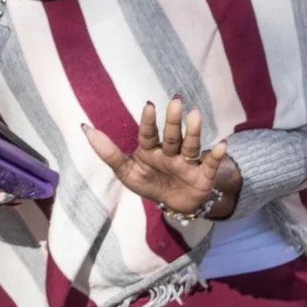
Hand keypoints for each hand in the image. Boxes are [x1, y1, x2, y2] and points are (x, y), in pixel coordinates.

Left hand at [82, 98, 237, 217]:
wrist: (173, 205)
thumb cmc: (148, 182)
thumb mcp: (125, 170)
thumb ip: (107, 151)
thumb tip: (84, 128)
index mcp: (150, 149)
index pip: (148, 134)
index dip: (148, 121)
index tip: (148, 105)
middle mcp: (170, 152)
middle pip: (171, 136)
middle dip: (173, 120)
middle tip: (176, 101)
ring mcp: (187, 162)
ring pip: (190, 145)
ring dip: (193, 131)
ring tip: (195, 114)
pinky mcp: (203, 176)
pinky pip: (210, 164)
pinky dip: (216, 155)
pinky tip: (222, 144)